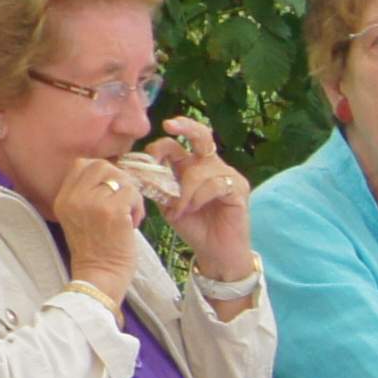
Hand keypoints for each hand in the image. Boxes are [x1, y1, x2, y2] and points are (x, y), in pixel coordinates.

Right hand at [54, 154, 150, 302]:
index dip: (102, 173)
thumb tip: (113, 175)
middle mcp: (74, 198)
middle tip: (123, 201)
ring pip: (121, 178)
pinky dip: (139, 207)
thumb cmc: (95, 252)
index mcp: (63, 199)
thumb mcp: (78, 219)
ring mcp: (93, 203)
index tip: (110, 191)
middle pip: (101, 165)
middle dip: (118, 179)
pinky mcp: (113, 211)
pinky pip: (133, 192)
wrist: (99, 278)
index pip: (81, 164)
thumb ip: (86, 196)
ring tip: (130, 215)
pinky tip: (134, 224)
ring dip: (131, 195)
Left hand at [144, 116, 255, 279]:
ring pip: (200, 169)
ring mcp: (228, 175)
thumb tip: (138, 170)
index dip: (161, 145)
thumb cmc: (193, 227)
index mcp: (192, 166)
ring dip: (184, 191)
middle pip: (201, 136)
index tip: (149, 155)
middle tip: (168, 125)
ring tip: (178, 210)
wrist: (215, 253)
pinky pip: (215, 184)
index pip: (178, 144)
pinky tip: (192, 209)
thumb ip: (158, 186)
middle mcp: (212, 166)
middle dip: (185, 127)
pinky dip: (198, 197)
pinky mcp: (239, 189)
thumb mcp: (169, 204)